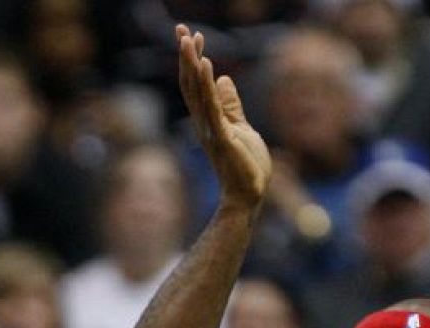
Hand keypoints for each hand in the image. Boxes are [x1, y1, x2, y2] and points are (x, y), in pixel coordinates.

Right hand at [177, 25, 269, 212]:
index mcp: (208, 119)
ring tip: (188, 39)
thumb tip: (223, 79)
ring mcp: (210, 130)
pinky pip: (212, 107)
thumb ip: (231, 105)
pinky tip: (206, 64)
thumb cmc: (246, 166)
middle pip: (190, 83)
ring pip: (197, 92)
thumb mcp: (241, 127)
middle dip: (186, 56)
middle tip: (181, 29)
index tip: (191, 36)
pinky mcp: (222, 137)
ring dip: (192, 64)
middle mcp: (203, 122)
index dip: (192, 59)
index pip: (195, 84)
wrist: (248, 195)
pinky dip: (207, 85)